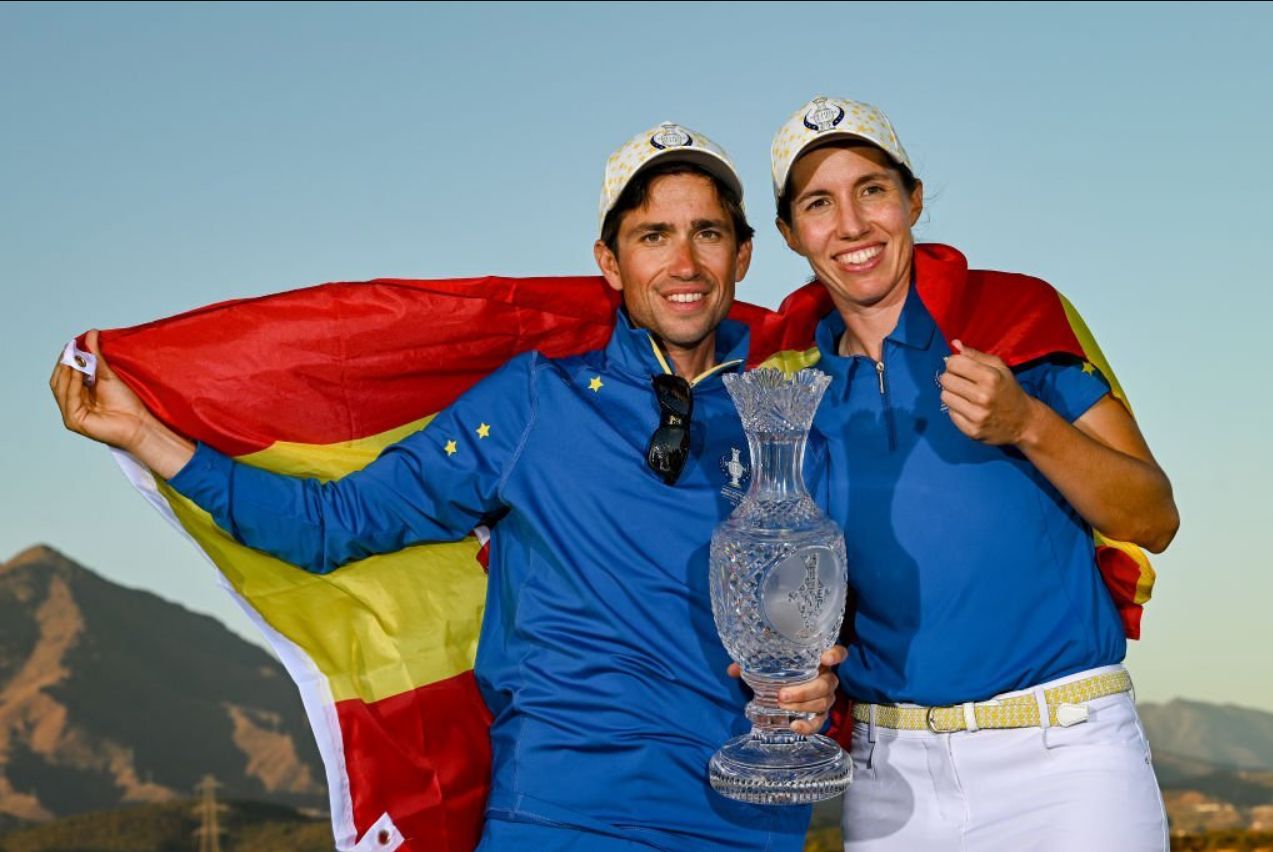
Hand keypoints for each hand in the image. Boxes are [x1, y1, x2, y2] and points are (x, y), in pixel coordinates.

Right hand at [50, 330, 152, 450]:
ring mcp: (71, 414)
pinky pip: (70, 398)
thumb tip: (91, 333)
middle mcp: (71, 404)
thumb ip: (97, 357)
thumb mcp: (108, 375)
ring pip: (61, 388)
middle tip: (73, 348)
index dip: (67, 359)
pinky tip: (79, 373)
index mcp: (77, 394)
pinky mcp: (74, 421)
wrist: (139, 423)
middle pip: (59, 381)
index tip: (73, 343)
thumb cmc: (127, 404)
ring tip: (77, 357)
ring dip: (68, 371)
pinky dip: (73, 384)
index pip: (64, 374)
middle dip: (65, 363)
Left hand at [727, 644, 847, 734]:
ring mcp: (826, 697)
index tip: (825, 657)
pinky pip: (819, 722)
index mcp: (818, 660)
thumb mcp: (768, 663)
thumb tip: (733, 670)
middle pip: (827, 684)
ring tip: (782, 706)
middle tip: (782, 694)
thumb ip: (752, 663)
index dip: (835, 654)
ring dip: (802, 705)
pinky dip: (808, 726)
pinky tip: (794, 726)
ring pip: (823, 702)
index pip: (838, 653)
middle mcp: (827, 678)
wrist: (783, 688)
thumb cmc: (780, 669)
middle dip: (805, 690)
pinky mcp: (819, 714)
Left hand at [939, 340, 1036, 445]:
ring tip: (965, 395)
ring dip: (952, 394)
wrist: (1023, 422)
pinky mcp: (971, 430)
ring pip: (944, 396)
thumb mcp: (999, 368)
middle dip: (951, 378)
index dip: (954, 364)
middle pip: (945, 380)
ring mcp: (976, 415)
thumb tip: (954, 344)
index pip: (953, 364)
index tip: (960, 368)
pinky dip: (956, 409)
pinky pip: (950, 413)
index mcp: (990, 378)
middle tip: (962, 382)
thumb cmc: (1009, 391)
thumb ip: (975, 355)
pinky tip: (968, 408)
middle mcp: (982, 397)